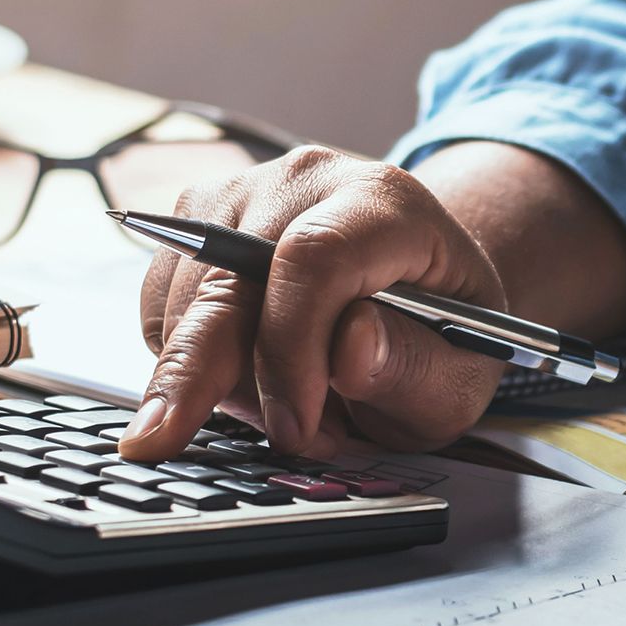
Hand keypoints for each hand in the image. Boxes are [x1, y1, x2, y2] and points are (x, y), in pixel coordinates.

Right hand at [125, 145, 508, 459]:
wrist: (412, 285)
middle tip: (174, 443)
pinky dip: (193, 365)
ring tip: (293, 413)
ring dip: (219, 383)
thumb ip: (416, 367)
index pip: (316, 257)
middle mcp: (305, 182)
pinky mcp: (194, 223)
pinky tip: (257, 384)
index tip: (295, 424)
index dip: (293, 349)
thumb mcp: (462, 373)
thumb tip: (350, 352)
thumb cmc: (439, 331)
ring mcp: (241, 195)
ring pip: (186, 303)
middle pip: (227, 277)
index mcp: (386, 203)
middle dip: (204, 375)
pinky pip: (163, 310)